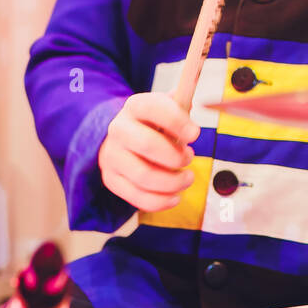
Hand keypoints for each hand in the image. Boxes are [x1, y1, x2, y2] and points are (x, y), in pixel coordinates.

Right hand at [98, 92, 200, 211]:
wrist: (122, 140)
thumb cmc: (152, 126)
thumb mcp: (166, 109)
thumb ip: (182, 108)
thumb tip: (193, 112)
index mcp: (135, 107)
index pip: (153, 109)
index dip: (177, 122)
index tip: (195, 134)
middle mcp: (119, 130)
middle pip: (147, 145)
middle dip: (175, 156)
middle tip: (189, 158)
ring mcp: (112, 156)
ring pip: (144, 176)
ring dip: (172, 182)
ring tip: (186, 179)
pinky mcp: (112, 179)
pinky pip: (138, 197)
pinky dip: (161, 201)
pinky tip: (175, 196)